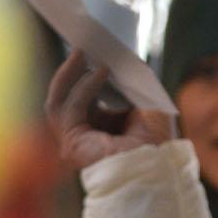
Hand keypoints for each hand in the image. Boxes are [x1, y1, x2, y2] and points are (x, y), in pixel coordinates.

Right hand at [46, 49, 173, 170]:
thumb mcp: (146, 105)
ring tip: (83, 52)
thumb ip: (131, 85)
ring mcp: (73, 143)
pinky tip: (101, 71)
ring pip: (57, 102)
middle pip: (63, 98)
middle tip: (81, 47)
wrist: (160, 171)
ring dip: (69, 74)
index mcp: (96, 132)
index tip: (92, 51)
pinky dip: (85, 86)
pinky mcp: (72, 145)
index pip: (80, 99)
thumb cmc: (158, 145)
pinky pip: (71, 107)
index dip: (82, 74)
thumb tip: (122, 59)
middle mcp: (81, 138)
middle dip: (70, 70)